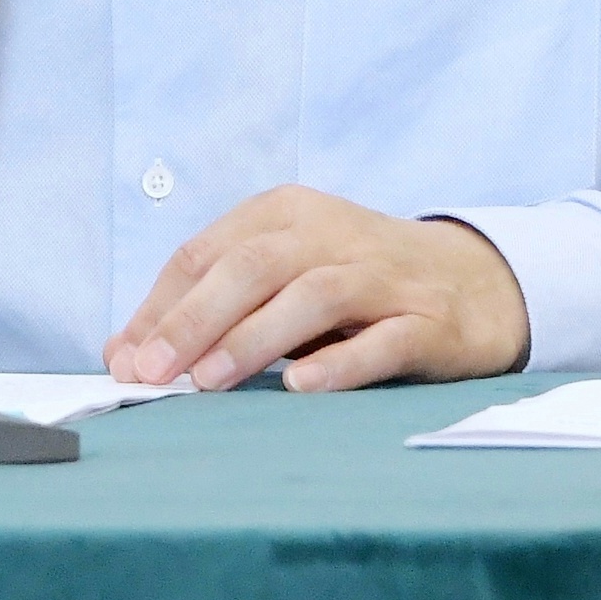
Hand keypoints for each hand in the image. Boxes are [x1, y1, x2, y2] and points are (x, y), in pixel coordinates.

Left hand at [103, 186, 530, 393]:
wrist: (474, 282)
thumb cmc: (356, 284)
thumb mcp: (282, 280)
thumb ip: (211, 311)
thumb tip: (126, 355)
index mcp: (287, 212)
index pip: (209, 251)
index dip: (163, 304)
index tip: (128, 357)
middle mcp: (331, 233)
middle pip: (253, 265)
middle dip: (194, 319)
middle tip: (153, 371)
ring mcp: (383, 275)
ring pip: (311, 295)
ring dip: (253, 338)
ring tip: (207, 381)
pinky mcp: (427, 320)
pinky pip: (380, 339)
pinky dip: (339, 363)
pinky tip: (301, 387)